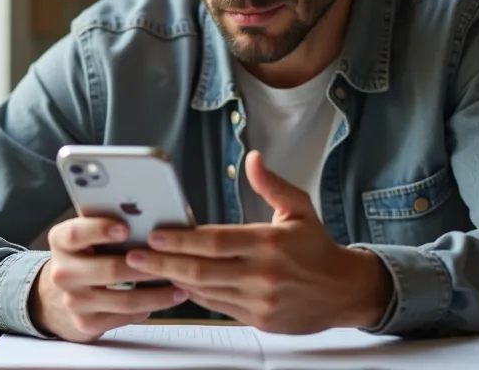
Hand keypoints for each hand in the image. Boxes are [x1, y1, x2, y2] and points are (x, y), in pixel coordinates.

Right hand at [28, 217, 189, 341]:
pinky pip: (125, 316)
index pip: (76, 233)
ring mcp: (73, 301)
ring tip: (180, 285)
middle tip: (173, 260)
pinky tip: (165, 299)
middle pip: (110, 269)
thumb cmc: (86, 255)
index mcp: (61, 241)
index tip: (126, 227)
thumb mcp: (87, 235)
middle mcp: (63, 272)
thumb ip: (108, 223)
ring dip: (157, 293)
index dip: (101, 229)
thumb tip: (148, 212)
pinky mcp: (86, 323)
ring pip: (124, 299)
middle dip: (147, 266)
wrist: (61, 295)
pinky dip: (149, 308)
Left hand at [124, 151, 392, 333]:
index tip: (155, 235)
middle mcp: (263, 275)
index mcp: (270, 244)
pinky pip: (216, 307)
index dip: (182, 240)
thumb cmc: (318, 248)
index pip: (216, 242)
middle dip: (162, 264)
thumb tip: (252, 159)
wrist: (343, 291)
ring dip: (172, 281)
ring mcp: (259, 301)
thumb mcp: (300, 208)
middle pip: (201, 271)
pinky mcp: (258, 319)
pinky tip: (177, 283)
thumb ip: (272, 185)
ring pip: (204, 292)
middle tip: (134, 257)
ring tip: (145, 271)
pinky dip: (194, 295)